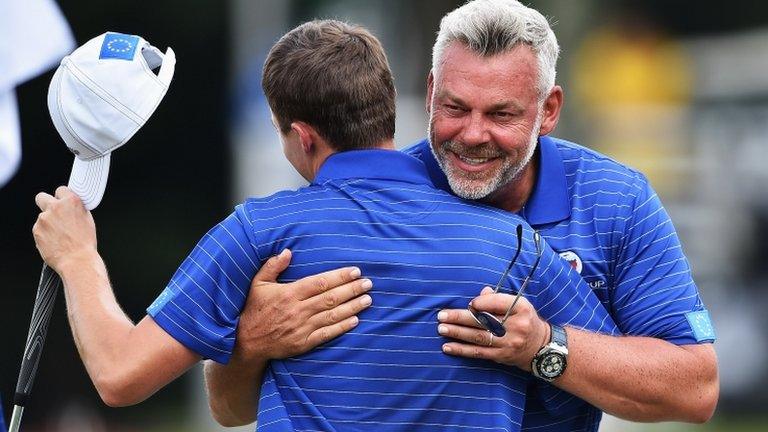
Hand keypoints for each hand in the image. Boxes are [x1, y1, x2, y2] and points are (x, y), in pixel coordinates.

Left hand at [33, 186, 97, 272]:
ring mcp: (44, 219)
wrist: (77, 260)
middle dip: (46, 203)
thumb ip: (76, 209)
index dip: (62, 197)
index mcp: (71, 201)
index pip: (60, 189)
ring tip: (60, 236)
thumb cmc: (85, 242)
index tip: (63, 202)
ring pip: (42, 217)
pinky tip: (55, 241)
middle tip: (53, 212)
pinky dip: (45, 234)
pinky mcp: (36, 230)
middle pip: (41, 197)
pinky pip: (39, 229)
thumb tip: (70, 206)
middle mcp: (55, 207)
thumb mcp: (87, 220)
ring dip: (48, 223)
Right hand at [232, 249, 371, 364]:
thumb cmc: (254, 310)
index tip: (355, 271)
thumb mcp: (258, 284)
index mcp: (289, 293)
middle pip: (331, 298)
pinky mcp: (304, 343)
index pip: (320, 282)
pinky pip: (327, 334)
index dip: (340, 276)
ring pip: (332, 315)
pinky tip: (355, 320)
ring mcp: (302, 328)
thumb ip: (273, 266)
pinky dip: (342, 327)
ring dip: (352, 307)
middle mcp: (298, 310)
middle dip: (352, 289)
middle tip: (368, 283)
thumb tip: (288, 251)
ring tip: (367, 299)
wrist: (247, 343)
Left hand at [437, 287, 549, 370]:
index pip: (497, 302)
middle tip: (442, 315)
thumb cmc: (524, 320)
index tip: (469, 303)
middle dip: (460, 318)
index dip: (480, 303)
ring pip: (478, 337)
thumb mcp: (518, 305)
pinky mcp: (501, 356)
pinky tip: (448, 346)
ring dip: (457, 333)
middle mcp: (516, 326)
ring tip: (441, 328)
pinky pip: (478, 353)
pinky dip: (461, 350)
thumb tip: (479, 295)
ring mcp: (508, 343)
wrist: (541, 348)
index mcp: (521, 308)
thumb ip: (498, 298)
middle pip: (484, 321)